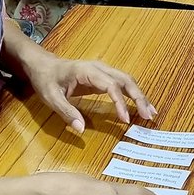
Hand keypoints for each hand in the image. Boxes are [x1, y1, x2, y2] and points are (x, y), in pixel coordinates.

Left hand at [23, 49, 155, 133]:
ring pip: (127, 81)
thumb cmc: (46, 79)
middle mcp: (100, 68)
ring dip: (140, 96)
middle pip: (125, 80)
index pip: (111, 86)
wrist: (43, 64)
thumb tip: (81, 129)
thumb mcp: (51, 97)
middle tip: (149, 116)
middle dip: (139, 98)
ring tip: (150, 112)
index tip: (125, 120)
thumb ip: (66, 112)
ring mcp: (103, 71)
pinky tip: (140, 106)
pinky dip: (134, 95)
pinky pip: (122, 84)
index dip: (120, 103)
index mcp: (88, 72)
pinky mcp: (103, 77)